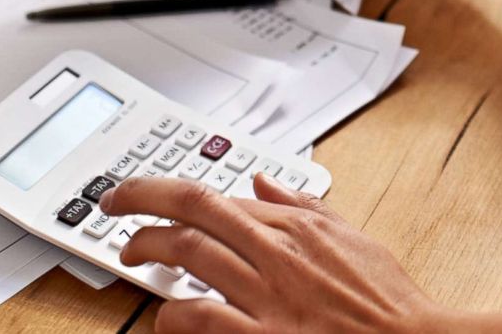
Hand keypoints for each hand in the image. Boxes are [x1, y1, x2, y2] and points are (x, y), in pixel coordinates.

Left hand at [102, 174, 447, 333]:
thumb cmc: (386, 302)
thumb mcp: (352, 237)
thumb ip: (304, 206)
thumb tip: (262, 183)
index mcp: (296, 226)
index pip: (214, 194)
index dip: (163, 190)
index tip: (137, 193)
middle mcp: (277, 253)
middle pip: (191, 212)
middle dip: (140, 204)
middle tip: (115, 210)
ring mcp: (268, 297)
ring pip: (189, 256)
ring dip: (149, 252)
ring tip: (133, 258)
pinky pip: (202, 318)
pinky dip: (173, 315)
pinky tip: (166, 316)